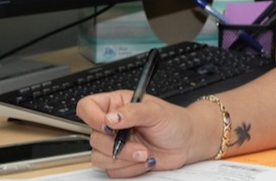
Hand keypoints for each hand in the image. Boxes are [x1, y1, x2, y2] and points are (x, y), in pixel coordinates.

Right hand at [76, 91, 199, 177]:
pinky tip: (146, 160)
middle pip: (93, 138)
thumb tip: (110, 118)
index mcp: (116, 104)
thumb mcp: (155, 111)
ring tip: (145, 153)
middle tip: (139, 146)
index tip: (108, 127)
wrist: (187, 143)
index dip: (92, 118)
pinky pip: (112, 171)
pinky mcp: (121, 161)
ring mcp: (115, 144)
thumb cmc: (174, 121)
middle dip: (117, 146)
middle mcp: (112, 124)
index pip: (87, 107)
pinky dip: (130, 169)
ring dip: (124, 159)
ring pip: (99, 157)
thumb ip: (131, 112)